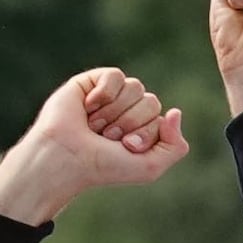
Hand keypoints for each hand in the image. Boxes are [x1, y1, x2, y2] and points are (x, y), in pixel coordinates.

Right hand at [0, 65, 188, 226]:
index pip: (162, 119)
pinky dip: (104, 94)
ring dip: (115, 112)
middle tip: (107, 137)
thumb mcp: (150, 167)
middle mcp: (130, 110)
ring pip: (136, 87)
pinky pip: (115, 75)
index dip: (145, 134)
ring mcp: (112, 95)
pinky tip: (88, 106)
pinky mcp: (93, 81)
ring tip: (95, 125)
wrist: (67, 157)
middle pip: (151, 102)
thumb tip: (175, 112)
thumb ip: (176, 146)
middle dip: (130, 123)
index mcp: (145, 129)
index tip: (125, 148)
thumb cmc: (105, 166)